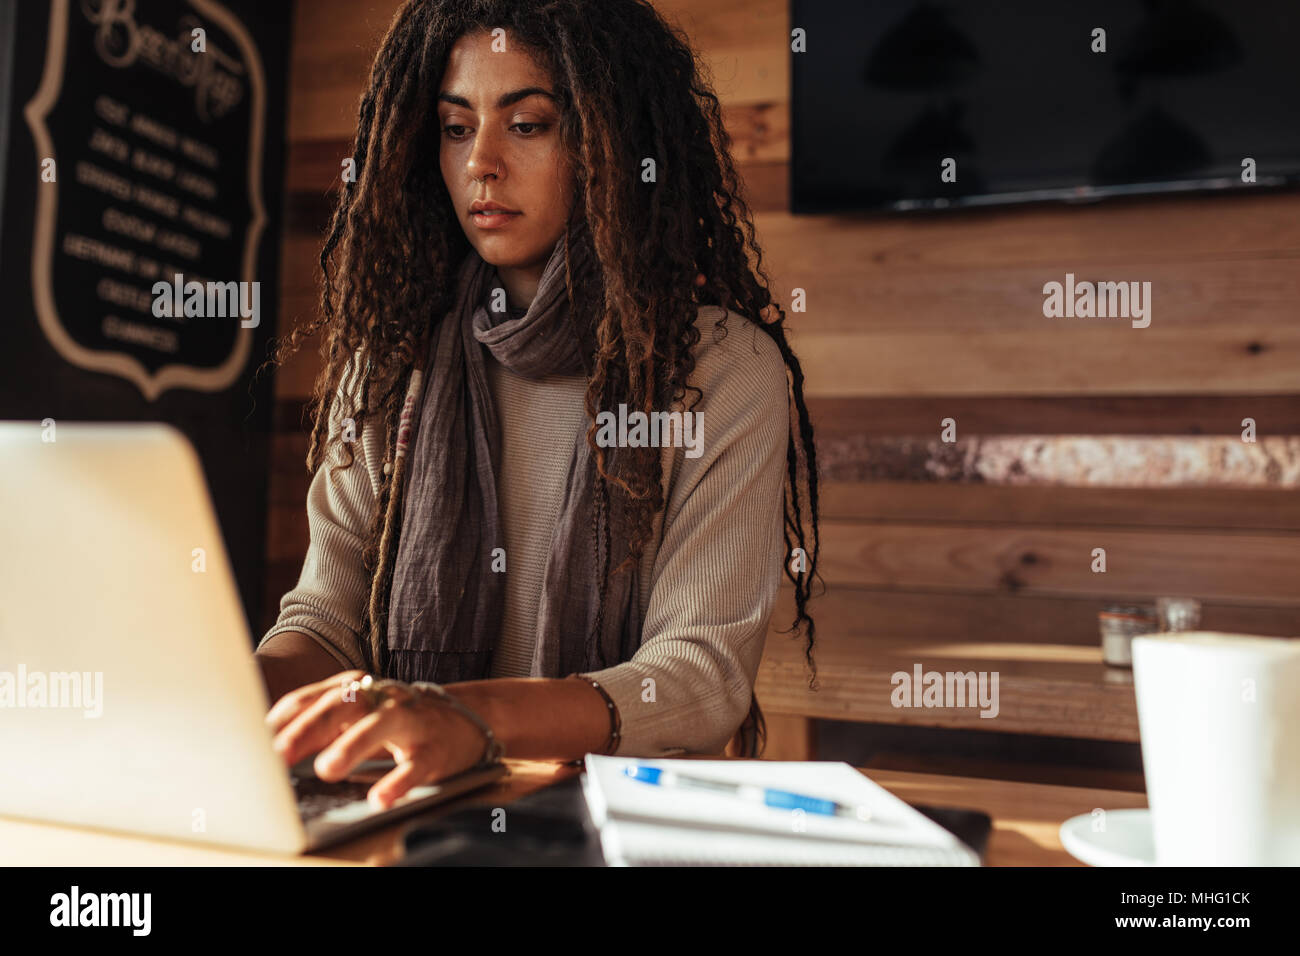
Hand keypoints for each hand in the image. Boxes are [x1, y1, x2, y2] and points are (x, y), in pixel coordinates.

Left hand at [265, 670, 491, 808]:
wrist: (464, 720)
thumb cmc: (396, 723)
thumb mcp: (355, 718)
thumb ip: (316, 728)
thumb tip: (268, 748)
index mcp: (357, 691)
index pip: (313, 697)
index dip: (283, 719)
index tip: (255, 741)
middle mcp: (381, 699)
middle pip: (341, 705)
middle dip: (307, 728)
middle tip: (279, 755)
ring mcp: (410, 722)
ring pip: (380, 726)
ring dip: (352, 746)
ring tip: (327, 769)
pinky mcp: (434, 750)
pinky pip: (415, 766)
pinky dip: (397, 782)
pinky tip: (379, 797)